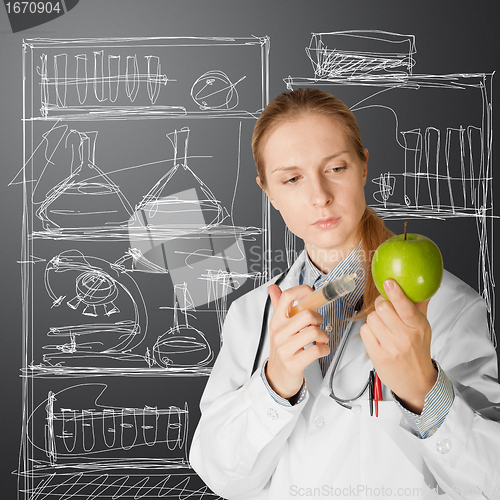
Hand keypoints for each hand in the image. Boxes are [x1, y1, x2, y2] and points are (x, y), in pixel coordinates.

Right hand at [265, 284, 329, 398]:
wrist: (276, 377)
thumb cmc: (282, 348)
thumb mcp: (278, 327)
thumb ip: (278, 306)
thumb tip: (273, 287)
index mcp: (276, 321)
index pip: (287, 297)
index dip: (302, 291)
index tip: (311, 293)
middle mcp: (279, 333)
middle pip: (306, 314)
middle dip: (319, 319)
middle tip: (318, 324)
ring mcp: (285, 349)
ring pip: (314, 332)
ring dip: (324, 336)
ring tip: (320, 339)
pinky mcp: (293, 363)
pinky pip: (317, 350)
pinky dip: (324, 349)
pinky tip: (320, 350)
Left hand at [359, 279, 437, 413]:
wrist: (417, 381)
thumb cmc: (418, 351)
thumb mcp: (424, 328)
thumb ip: (419, 306)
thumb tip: (420, 287)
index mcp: (417, 326)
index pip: (405, 307)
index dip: (396, 293)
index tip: (389, 283)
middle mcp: (404, 336)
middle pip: (382, 307)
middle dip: (381, 305)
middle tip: (384, 308)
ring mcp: (390, 346)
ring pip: (371, 318)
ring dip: (374, 319)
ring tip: (383, 326)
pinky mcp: (377, 355)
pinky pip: (364, 331)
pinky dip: (368, 331)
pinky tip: (377, 336)